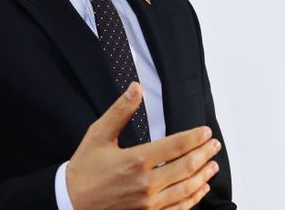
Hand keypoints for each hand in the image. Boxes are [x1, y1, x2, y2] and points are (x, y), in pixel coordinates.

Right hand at [66, 82, 220, 209]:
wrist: (70, 203)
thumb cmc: (84, 170)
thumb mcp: (99, 135)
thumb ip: (120, 110)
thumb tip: (135, 87)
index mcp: (136, 160)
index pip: (177, 145)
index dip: (196, 137)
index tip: (206, 132)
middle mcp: (146, 184)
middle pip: (187, 166)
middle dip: (205, 154)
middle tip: (215, 145)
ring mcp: (148, 204)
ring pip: (186, 189)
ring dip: (203, 175)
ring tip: (212, 165)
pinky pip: (178, 208)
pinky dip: (193, 198)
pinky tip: (200, 188)